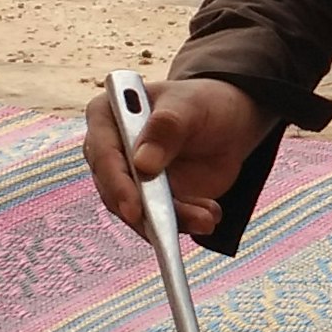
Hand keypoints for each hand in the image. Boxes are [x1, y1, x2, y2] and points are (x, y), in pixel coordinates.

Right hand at [84, 73, 275, 241]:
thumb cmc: (202, 103)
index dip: (116, 182)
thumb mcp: (189, 106)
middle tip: (169, 228)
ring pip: (138, 211)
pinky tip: (208, 216)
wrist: (228, 123)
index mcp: (107, 116)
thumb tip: (142, 164)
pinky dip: (184, 222)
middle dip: (145, 212)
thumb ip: (166, 127)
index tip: (134, 207)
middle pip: (114, 190)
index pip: (102, 152)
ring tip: (205, 219)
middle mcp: (110, 151)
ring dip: (171, 221)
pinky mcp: (151, 200)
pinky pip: (160, 220)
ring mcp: (130, 179)